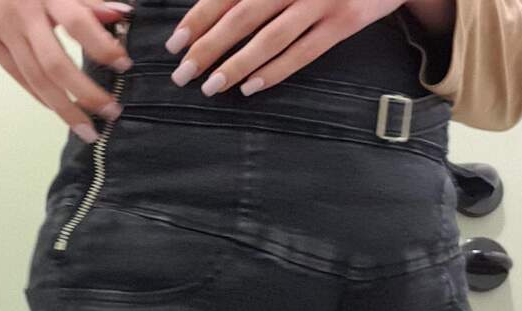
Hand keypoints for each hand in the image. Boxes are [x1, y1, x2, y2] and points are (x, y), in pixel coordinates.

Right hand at [0, 0, 135, 142]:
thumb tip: (122, 15)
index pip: (77, 23)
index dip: (101, 46)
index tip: (124, 64)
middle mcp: (23, 14)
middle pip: (55, 63)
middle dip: (86, 93)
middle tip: (111, 111)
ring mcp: (3, 30)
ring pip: (36, 79)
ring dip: (65, 108)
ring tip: (89, 129)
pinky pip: (18, 77)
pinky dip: (41, 97)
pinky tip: (61, 111)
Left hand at [163, 0, 405, 96]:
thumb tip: (210, 11)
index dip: (198, 19)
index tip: (175, 44)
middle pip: (242, 17)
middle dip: (208, 48)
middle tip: (182, 74)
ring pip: (270, 38)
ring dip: (237, 65)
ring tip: (210, 87)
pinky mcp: (347, 20)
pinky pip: (305, 51)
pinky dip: (276, 71)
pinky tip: (250, 88)